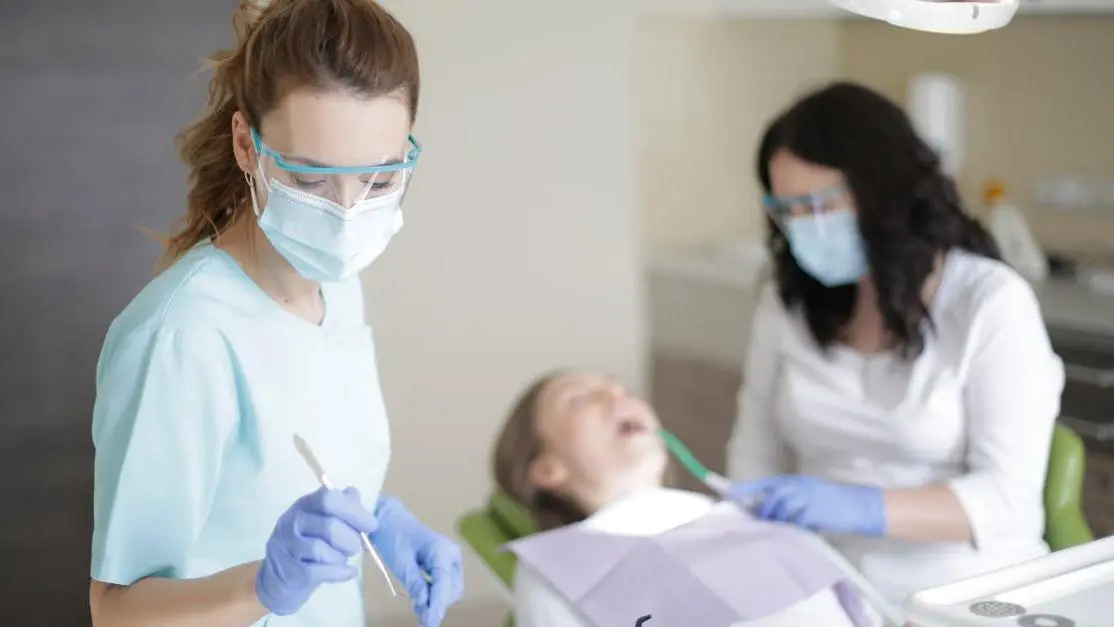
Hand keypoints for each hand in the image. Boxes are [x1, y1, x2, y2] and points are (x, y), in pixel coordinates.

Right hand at [256, 486, 378, 615]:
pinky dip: (339, 572)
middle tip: (356, 547)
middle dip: (350, 538)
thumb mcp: (322, 521)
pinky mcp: (289, 570)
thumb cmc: (308, 546)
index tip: (372, 525)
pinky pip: (318, 571)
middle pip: (329, 526)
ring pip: (322, 549)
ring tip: (343, 558)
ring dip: (341, 556)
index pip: (328, 498)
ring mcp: (287, 546)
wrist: (279, 578)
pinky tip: (349, 572)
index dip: (353, 511)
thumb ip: (340, 507)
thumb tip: (354, 494)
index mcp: (304, 504)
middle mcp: (292, 521)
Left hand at [372, 495, 463, 626]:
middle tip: (419, 618)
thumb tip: (425, 606)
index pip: (443, 585)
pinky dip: (435, 594)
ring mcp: (451, 558)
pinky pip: (446, 584)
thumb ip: (415, 585)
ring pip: (451, 590)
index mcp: (441, 551)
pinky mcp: (447, 563)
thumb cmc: (395, 538)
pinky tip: (421, 601)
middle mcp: (452, 555)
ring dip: (436, 601)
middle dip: (436, 605)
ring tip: (417, 609)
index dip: (437, 606)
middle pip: (451, 591)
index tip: (430, 623)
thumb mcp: (401, 563)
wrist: (392, 521)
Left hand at [731, 475, 886, 536]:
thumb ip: (789, 500)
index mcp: (793, 481)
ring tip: (790, 529)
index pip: (763, 485)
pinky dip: (794, 529)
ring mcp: (802, 498)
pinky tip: (802, 531)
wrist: (857, 506)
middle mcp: (795, 486)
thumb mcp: (809, 494)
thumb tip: (768, 512)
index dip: (746, 491)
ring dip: (780, 524)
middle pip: (768, 502)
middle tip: (764, 526)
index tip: (731, 496)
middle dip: (764, 515)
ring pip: (779, 514)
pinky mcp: (811, 511)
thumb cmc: (833, 502)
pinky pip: (794, 523)